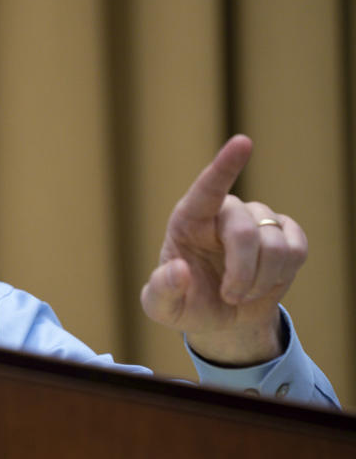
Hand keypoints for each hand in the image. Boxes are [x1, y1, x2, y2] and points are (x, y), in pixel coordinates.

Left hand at [140, 135, 306, 365]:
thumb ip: (161, 290)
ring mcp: (257, 219)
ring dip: (261, 280)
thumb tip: (179, 270)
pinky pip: (297, 248)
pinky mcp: (284, 233)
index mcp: (189, 219)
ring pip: (275, 244)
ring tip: (241, 294)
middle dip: (242, 272)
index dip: (225, 165)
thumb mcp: (161, 306)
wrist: (220, 317)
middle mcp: (224, 212)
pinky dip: (282, 276)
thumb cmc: (185, 303)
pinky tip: (264, 283)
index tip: (242, 141)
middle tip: (230, 297)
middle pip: (245, 231)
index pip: (208, 187)